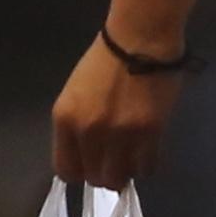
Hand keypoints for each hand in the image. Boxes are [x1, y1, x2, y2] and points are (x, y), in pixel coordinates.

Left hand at [53, 35, 187, 188]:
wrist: (140, 38)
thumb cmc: (108, 59)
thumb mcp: (77, 93)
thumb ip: (77, 124)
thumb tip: (88, 153)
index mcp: (65, 119)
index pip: (66, 170)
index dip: (81, 173)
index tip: (92, 166)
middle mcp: (88, 131)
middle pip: (95, 178)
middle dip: (105, 174)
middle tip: (116, 162)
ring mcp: (120, 134)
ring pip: (120, 177)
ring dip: (127, 171)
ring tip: (133, 156)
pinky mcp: (150, 132)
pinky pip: (147, 166)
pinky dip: (147, 164)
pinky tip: (148, 150)